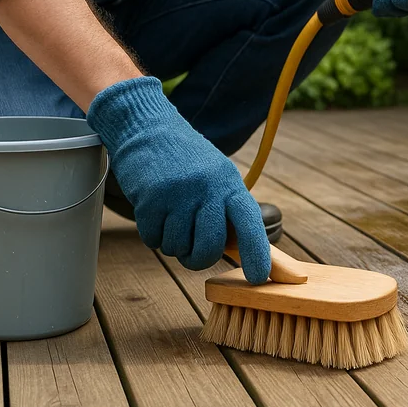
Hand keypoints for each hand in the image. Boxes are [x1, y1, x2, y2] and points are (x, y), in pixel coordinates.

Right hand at [86, 77, 271, 283]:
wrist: (148, 129)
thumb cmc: (187, 161)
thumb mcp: (218, 176)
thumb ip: (229, 210)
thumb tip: (240, 251)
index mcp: (230, 184)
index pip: (249, 223)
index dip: (257, 253)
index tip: (259, 278)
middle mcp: (207, 189)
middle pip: (209, 247)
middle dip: (199, 259)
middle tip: (193, 253)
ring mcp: (178, 195)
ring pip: (178, 247)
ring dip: (173, 244)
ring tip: (172, 219)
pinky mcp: (150, 200)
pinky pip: (153, 240)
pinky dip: (153, 236)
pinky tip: (156, 215)